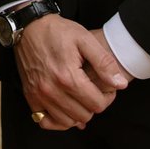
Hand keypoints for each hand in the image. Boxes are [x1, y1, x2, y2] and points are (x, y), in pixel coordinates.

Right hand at [14, 16, 129, 130]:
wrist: (28, 26)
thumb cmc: (58, 31)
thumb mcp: (85, 39)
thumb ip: (104, 63)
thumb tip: (121, 84)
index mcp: (68, 77)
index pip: (97, 105)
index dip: (107, 97)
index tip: (106, 87)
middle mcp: (51, 90)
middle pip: (84, 115)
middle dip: (93, 105)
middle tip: (93, 90)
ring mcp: (39, 95)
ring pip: (67, 121)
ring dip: (77, 113)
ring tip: (80, 97)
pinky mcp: (30, 96)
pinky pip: (46, 122)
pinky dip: (58, 120)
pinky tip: (64, 109)